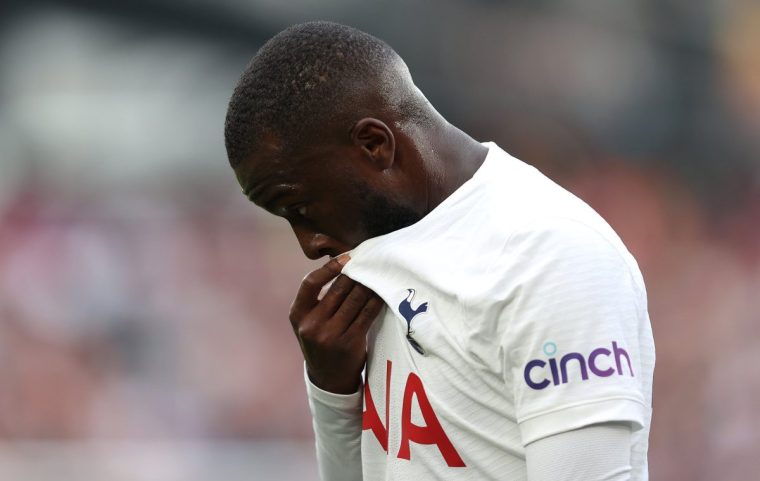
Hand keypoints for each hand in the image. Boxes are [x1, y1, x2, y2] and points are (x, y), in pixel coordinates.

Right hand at [289, 254, 383, 393]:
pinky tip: (381, 292)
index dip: (328, 268)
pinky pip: (367, 313)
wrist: (328, 378)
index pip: (310, 283)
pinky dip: (376, 300)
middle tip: (368, 262)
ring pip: (355, 299)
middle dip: (355, 274)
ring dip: (368, 284)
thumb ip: (317, 300)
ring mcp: (330, 334)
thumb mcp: (307, 322)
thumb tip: (343, 267)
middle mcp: (311, 324)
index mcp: (297, 315)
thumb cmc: (320, 342)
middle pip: (337, 289)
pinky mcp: (350, 342)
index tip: (345, 258)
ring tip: (377, 274)